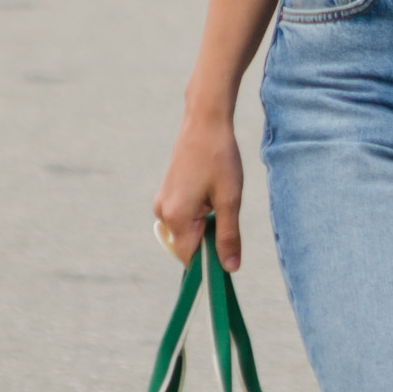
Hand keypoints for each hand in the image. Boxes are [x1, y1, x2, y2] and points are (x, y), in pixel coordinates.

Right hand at [153, 107, 244, 270]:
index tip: (229, 257)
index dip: (210, 263)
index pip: (190, 258)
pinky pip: (183, 217)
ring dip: (205, 226)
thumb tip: (230, 268)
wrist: (204, 123)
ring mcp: (162, 203)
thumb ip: (228, 236)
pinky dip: (198, 215)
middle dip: (209, 242)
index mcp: (176, 218)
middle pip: (188, 246)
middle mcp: (163, 214)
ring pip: (186, 231)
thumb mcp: (229, 200)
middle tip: (229, 217)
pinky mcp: (166, 194)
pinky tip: (212, 193)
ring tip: (220, 199)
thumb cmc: (219, 159)